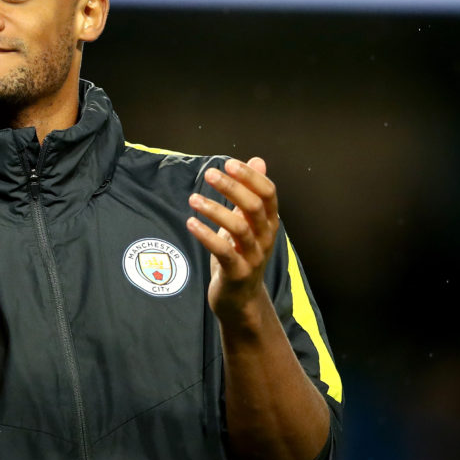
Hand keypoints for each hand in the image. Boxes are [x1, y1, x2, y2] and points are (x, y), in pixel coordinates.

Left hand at [186, 157, 278, 323]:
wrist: (240, 299)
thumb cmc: (240, 254)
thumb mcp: (246, 222)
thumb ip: (250, 192)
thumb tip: (258, 160)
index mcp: (269, 222)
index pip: (268, 193)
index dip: (250, 176)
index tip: (229, 163)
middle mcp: (266, 237)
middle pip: (254, 206)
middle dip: (232, 187)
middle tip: (208, 174)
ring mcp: (254, 256)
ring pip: (239, 228)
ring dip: (215, 210)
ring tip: (193, 199)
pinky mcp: (237, 272)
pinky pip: (223, 251)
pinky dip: (206, 235)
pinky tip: (190, 222)